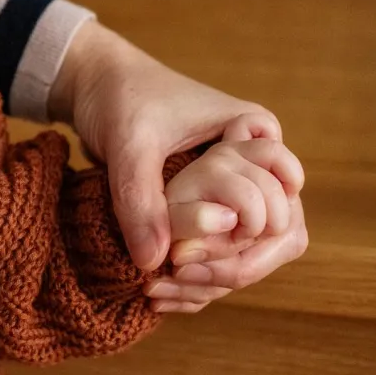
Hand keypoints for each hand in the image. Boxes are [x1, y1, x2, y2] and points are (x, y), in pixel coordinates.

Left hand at [49, 21, 308, 308]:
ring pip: (250, 250)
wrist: (94, 84)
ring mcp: (235, 186)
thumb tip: (155, 263)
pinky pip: (221, 250)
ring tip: (158, 289)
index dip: (244, 240)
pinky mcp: (209, 204)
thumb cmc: (120, 98)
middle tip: (175, 275)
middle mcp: (256, 164)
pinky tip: (157, 290)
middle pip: (276, 236)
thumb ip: (141, 198)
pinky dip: (197, 274)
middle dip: (231, 266)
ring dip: (213, 278)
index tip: (185, 254)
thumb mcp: (129, 144)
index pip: (281, 204)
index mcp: (255, 135)